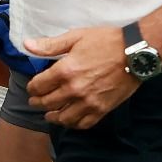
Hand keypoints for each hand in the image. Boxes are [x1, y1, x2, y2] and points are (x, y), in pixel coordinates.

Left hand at [22, 25, 139, 129]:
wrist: (134, 54)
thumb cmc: (105, 41)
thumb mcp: (75, 37)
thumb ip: (50, 45)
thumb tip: (27, 45)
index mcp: (65, 71)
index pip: (39, 86)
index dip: (32, 88)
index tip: (31, 88)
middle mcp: (74, 90)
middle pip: (48, 103)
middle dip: (38, 103)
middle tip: (35, 102)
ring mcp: (88, 102)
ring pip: (63, 118)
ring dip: (53, 117)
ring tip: (49, 115)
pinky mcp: (102, 110)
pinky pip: (83, 124)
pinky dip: (73, 124)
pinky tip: (69, 120)